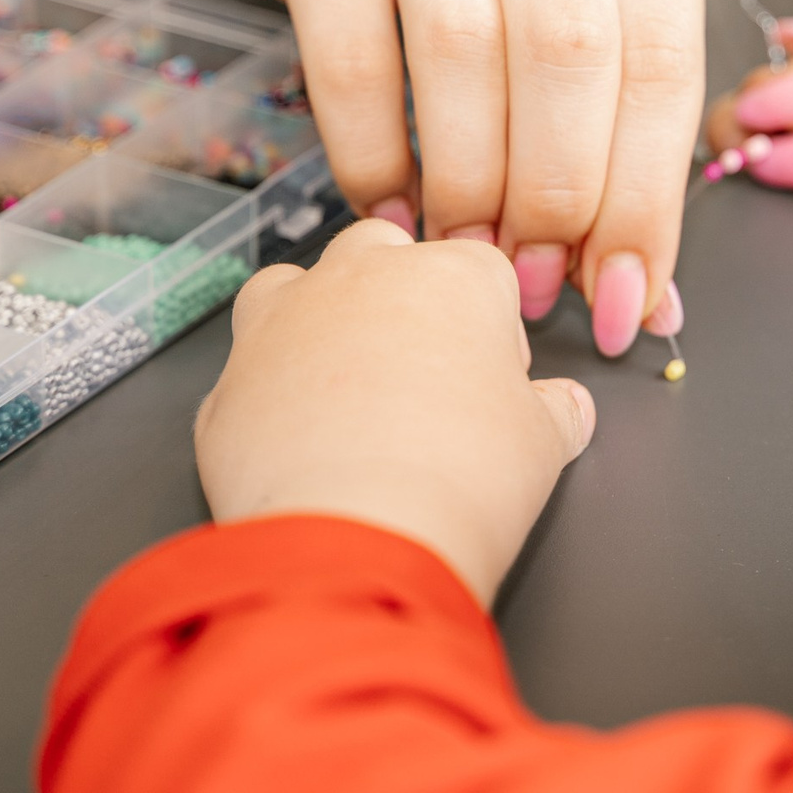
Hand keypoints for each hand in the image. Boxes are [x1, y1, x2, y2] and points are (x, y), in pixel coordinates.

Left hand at [195, 219, 597, 604]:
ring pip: (295, 286)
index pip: (483, 274)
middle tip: (424, 375)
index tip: (497, 381)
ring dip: (317, 321)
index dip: (494, 329)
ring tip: (348, 390)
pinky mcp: (226, 383)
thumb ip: (557, 412)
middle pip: (383, 253)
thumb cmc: (459, 481)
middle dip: (401, 298)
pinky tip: (299, 444)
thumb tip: (567, 409)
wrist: (355, 540)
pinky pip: (248, 373)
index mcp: (450, 276)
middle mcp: (359, 278)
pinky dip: (269, 397)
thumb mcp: (544, 445)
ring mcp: (282, 323)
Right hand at [246, 0, 703, 354]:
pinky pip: (349, 60)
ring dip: (471, 185)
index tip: (630, 291)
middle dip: (560, 195)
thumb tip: (642, 288)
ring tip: (473, 251)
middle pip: (565, 50)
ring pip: (459, 55)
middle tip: (543, 277)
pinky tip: (396, 207)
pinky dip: (375, 158)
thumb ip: (630, 112)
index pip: (660, 51)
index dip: (646, 195)